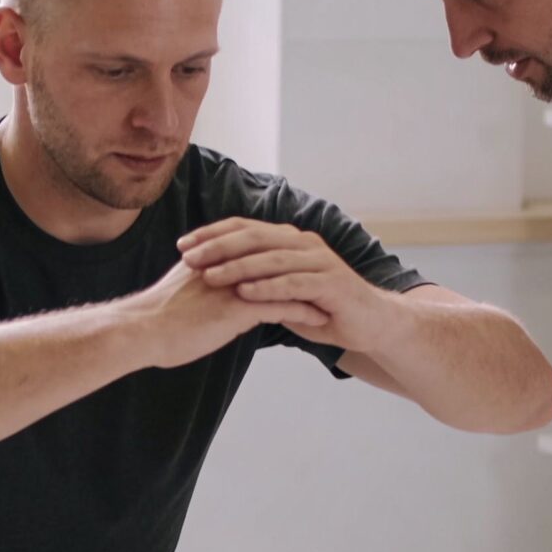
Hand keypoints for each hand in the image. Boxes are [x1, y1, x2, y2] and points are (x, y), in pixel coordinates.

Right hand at [127, 251, 327, 369]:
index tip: (297, 269)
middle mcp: (227, 266)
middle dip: (301, 270)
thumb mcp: (180, 293)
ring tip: (330, 301)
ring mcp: (236, 284)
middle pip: (275, 261)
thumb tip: (206, 291)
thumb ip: (197, 285)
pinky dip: (304, 311)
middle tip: (322, 279)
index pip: (254, 252)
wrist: (141, 331)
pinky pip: (282, 306)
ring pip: (284, 281)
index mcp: (212, 259)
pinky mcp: (240, 307)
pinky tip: (320, 320)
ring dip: (310, 291)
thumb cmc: (154, 321)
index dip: (277, 261)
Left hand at [177, 217, 395, 350]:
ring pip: (270, 259)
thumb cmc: (323, 308)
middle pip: (253, 237)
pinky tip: (242, 292)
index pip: (245, 228)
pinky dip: (266, 287)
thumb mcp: (282, 293)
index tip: (182, 245)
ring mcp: (319, 260)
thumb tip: (218, 280)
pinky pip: (292, 282)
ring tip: (209, 275)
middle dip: (217, 246)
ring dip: (237, 266)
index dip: (212, 234)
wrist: (369, 323)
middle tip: (188, 257)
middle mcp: (303, 243)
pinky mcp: (330, 282)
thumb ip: (256, 282)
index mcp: (289, 240)